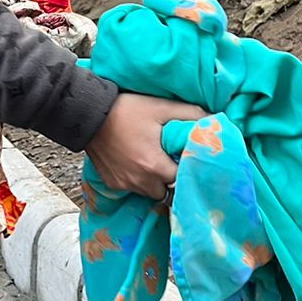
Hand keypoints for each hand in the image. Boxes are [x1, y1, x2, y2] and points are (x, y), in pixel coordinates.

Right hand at [86, 92, 206, 201]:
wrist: (88, 115)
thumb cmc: (126, 110)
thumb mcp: (161, 107)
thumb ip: (191, 115)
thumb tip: (213, 121)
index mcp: (155, 165)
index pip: (183, 180)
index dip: (188, 170)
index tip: (189, 160)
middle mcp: (140, 181)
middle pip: (167, 192)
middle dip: (172, 180)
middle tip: (172, 162)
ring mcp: (124, 184)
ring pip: (149, 193)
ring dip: (155, 182)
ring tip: (154, 162)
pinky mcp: (112, 183)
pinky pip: (132, 188)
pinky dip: (138, 180)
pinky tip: (137, 162)